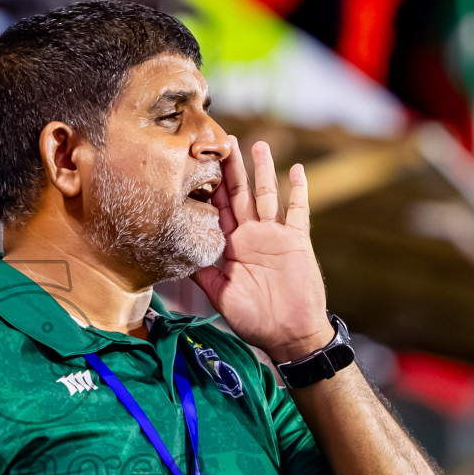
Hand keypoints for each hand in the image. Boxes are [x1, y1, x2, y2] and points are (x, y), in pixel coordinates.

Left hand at [191, 138, 334, 363]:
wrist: (288, 334)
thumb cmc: (253, 320)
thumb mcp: (219, 295)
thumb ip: (201, 273)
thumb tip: (174, 256)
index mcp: (230, 246)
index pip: (217, 209)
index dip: (209, 186)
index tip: (199, 162)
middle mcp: (251, 235)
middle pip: (240, 194)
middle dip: (231, 168)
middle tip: (223, 140)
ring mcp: (275, 235)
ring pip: (266, 195)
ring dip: (262, 170)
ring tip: (256, 145)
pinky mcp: (296, 241)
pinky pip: (298, 211)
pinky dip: (298, 191)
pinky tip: (296, 170)